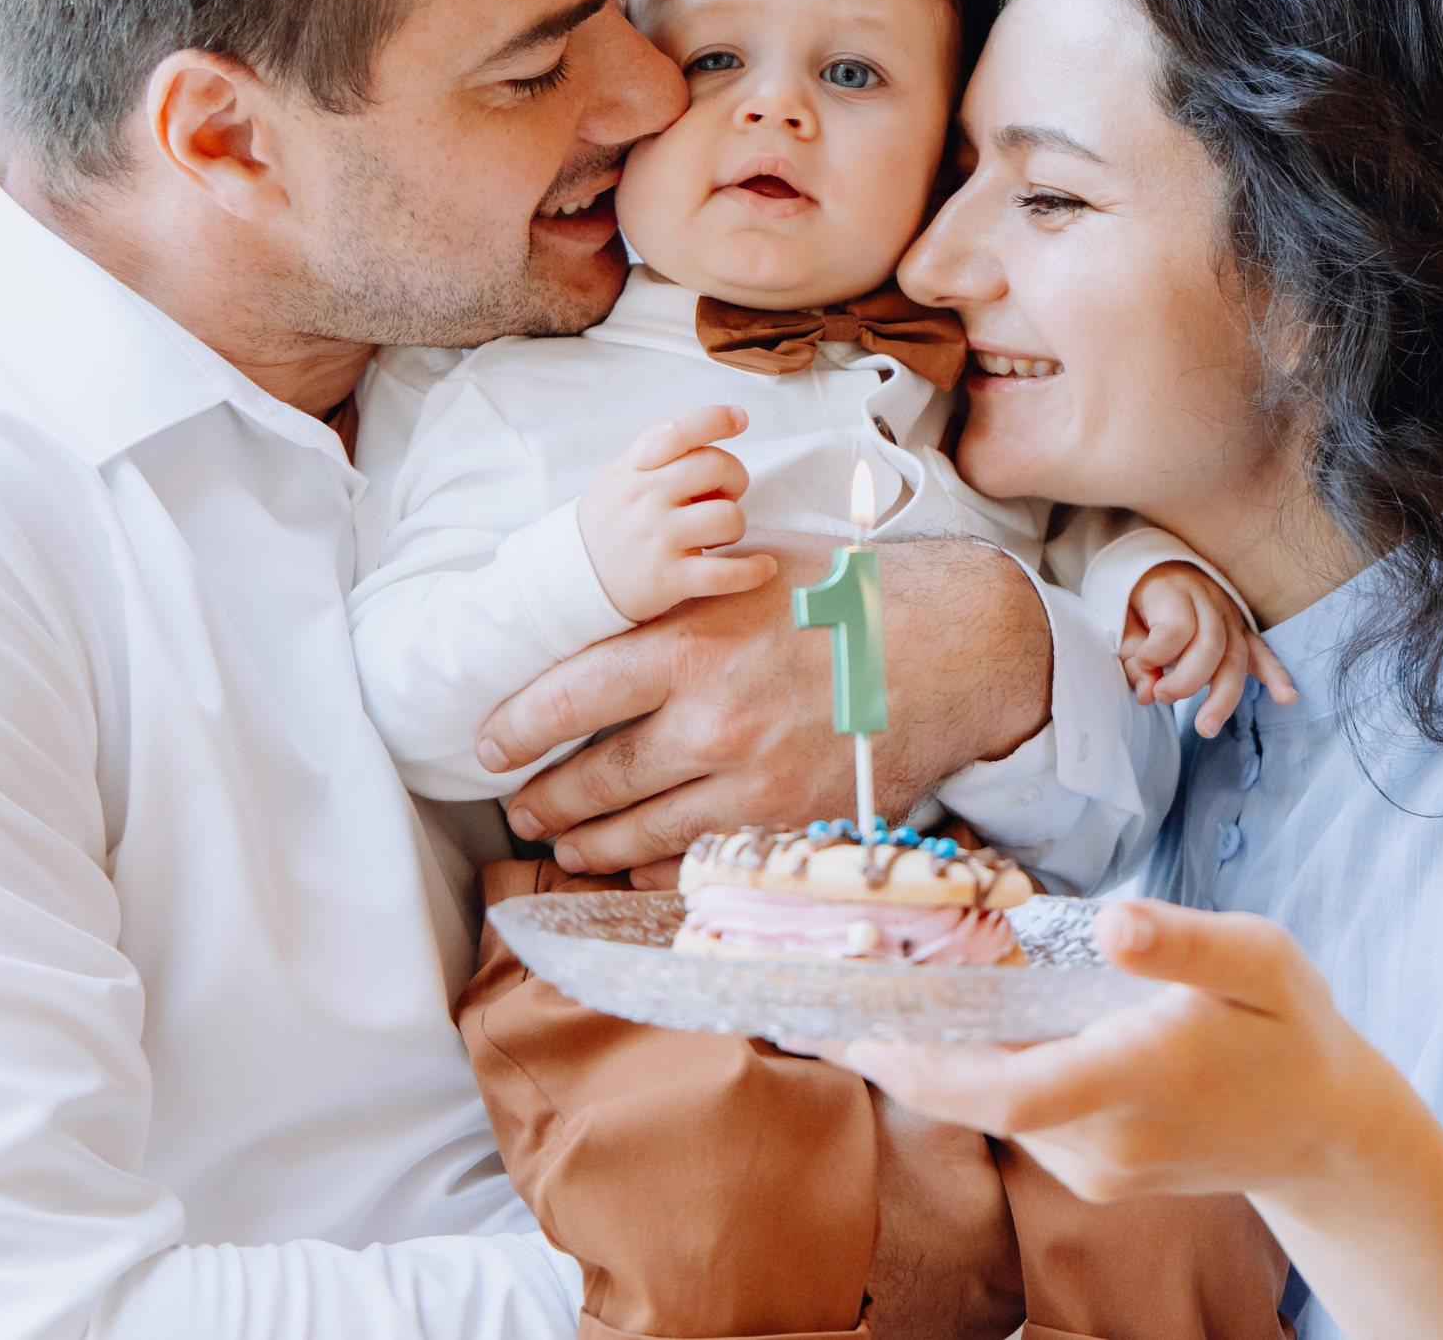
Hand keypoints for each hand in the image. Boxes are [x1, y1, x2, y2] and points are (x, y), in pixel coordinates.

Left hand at [482, 534, 1050, 876]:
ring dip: (587, 844)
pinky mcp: (788, 825)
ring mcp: (750, 782)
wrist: (953, 648)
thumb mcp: (747, 570)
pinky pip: (697, 863)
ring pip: (637, 834)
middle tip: (518, 806)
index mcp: (690, 642)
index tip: (489, 744)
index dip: (514, 728)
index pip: (566, 697)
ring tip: (563, 843)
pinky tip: (633, 866)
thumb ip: (673, 597)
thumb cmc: (848, 596)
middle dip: (543, 800)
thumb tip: (598, 613)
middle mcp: (710, 720)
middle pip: (592, 779)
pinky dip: (653, 872)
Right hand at [577, 405, 778, 623]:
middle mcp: (647, 498)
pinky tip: (764, 567)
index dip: (714, 420)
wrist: (570, 579)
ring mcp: (658, 539)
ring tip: (717, 536)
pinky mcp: (669, 579)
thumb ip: (661, 456)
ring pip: (728, 517)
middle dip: (735, 478)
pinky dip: (754, 571)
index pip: (677, 431)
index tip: (740, 419)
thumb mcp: (621, 476)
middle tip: (724, 495)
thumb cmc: (610, 522)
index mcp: (636, 468)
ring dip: (735, 526)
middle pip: (716, 466)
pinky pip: (727, 573)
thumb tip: (716, 438)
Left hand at [814, 898, 1378, 1203]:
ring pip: (992, 1112)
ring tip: (868, 999)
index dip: (931, 1064)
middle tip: (824, 1004)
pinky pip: (1016, 1120)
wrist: (1323, 1131)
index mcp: (1146, 1076)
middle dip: (899, 1056)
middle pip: (979, 1103)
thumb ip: (1186, 945)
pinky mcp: (1094, 1175)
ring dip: (930, 1062)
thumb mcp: (1262, 962)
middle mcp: (1112, 1138)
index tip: (866, 1028)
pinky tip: (942, 1030)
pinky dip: (970, 1078)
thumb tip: (1113, 923)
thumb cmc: (1290, 1030)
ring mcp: (1099, 1167)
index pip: (1017, 1090)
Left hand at [1123, 562, 1297, 737]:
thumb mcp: (1123, 622)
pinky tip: (1287, 697)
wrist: (1162, 568)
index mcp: (1174, 590)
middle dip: (1187, 682)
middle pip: (1210, 646)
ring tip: (1206, 727)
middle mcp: (1208, 601)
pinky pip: (1262, 654)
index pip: (1177, 628)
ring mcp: (1231, 616)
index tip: (1141, 662)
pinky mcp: (1243, 631)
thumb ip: (1134, 658)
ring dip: (1223, 698)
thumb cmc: (1139, 601)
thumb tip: (1149, 694)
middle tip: (1163, 697)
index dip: (1156, 654)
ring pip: (1236, 657)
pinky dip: (1275, 676)